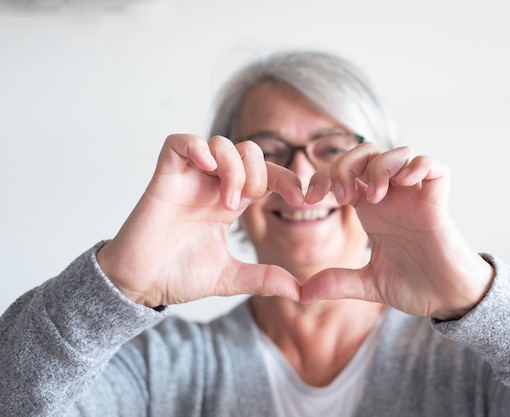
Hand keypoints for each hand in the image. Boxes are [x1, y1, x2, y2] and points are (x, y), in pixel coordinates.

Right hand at [97, 134, 303, 307]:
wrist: (140, 285)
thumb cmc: (178, 276)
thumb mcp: (231, 277)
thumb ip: (264, 279)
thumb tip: (299, 290)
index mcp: (230, 202)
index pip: (267, 175)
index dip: (288, 179)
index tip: (303, 198)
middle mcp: (212, 185)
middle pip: (248, 151)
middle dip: (260, 172)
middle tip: (249, 202)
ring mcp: (189, 179)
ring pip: (221, 143)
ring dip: (233, 167)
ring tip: (227, 201)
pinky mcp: (164, 176)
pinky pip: (180, 142)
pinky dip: (197, 147)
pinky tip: (207, 168)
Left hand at [301, 142, 493, 319]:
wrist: (448, 299)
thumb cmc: (414, 284)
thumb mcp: (369, 284)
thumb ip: (337, 283)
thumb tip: (302, 292)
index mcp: (370, 209)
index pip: (343, 174)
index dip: (322, 177)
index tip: (310, 199)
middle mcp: (392, 196)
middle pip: (366, 153)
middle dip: (346, 164)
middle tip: (341, 194)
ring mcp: (416, 195)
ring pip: (398, 152)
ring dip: (380, 166)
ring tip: (374, 195)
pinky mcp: (439, 200)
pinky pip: (433, 166)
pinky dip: (418, 166)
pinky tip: (405, 183)